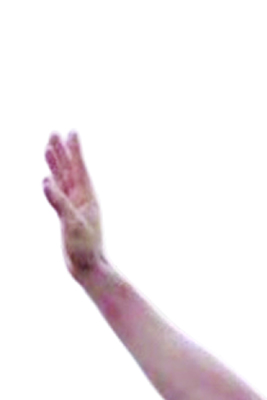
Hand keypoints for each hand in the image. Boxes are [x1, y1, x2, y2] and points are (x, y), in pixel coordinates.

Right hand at [44, 133, 103, 279]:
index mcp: (88, 197)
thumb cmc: (85, 249)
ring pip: (62, 179)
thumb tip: (45, 182)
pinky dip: (52, 183)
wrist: (87, 268)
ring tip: (48, 146)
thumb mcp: (73, 224)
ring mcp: (73, 206)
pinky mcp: (66, 216)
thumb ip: (60, 203)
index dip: (75, 150)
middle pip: (69, 169)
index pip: (79, 168)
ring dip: (55, 163)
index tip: (72, 132)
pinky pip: (57, 194)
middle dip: (62, 151)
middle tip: (54, 132)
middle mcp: (81, 199)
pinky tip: (48, 177)